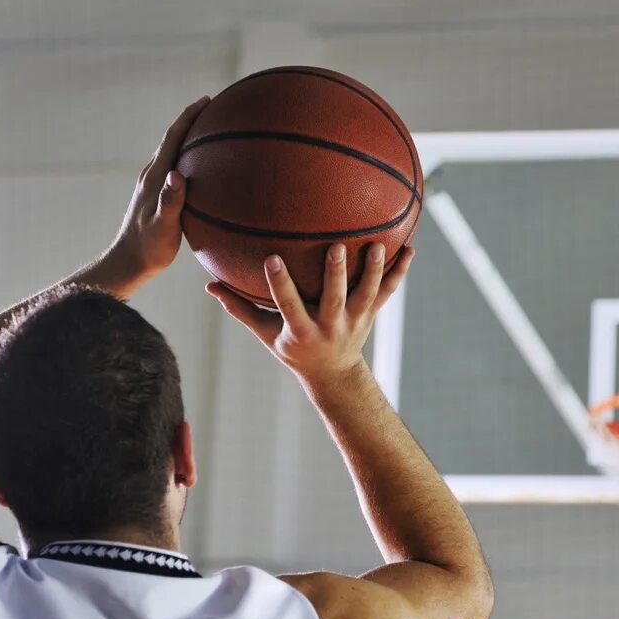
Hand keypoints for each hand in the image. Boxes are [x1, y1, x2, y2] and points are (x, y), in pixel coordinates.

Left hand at [107, 96, 210, 278]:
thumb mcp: (162, 227)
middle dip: (193, 120)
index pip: (173, 138)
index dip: (189, 116)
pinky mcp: (157, 195)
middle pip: (173, 138)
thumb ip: (170, 202)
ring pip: (174, 151)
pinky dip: (190, 157)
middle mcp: (153, 175)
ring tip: (213, 130)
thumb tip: (177, 175)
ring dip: (191, 137)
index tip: (208, 100)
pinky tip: (204, 167)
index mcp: (155, 177)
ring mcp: (154, 184)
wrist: (129, 262)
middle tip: (215, 107)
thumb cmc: (148, 248)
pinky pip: (176, 167)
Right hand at [207, 243, 413, 383]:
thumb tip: (208, 285)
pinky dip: (399, 272)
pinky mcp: (370, 314)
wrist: (332, 373)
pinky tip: (410, 249)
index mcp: (301, 330)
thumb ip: (239, 309)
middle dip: (335, 274)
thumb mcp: (265, 334)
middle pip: (335, 298)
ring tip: (376, 244)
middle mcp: (330, 326)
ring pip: (366, 294)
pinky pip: (387, 292)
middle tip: (336, 247)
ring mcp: (354, 321)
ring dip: (373, 270)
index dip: (280, 284)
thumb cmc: (292, 348)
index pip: (288, 305)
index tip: (272, 258)